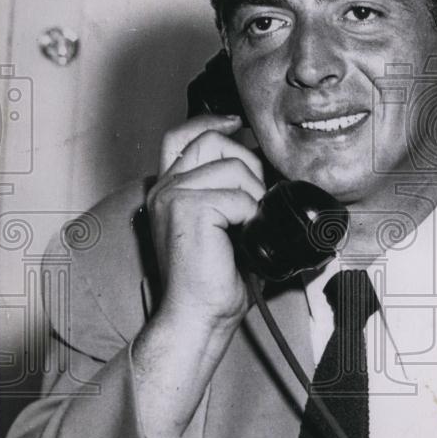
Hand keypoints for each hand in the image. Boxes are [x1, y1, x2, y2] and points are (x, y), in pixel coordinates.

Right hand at [146, 114, 265, 330]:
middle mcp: (165, 187)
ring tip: (249, 227)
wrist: (199, 315)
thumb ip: (235, 196)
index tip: (238, 123)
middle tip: (255, 201)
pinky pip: (237, 195)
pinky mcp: (186, 207)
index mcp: (169, 190)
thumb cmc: (214, 281)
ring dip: (254, 195)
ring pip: (232, 166)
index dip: (212, 122)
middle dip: (247, 163)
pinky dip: (250, 215)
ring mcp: (173, 194)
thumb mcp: (227, 229)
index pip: (183, 135)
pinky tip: (243, 237)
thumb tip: (271, 177)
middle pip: (212, 141)